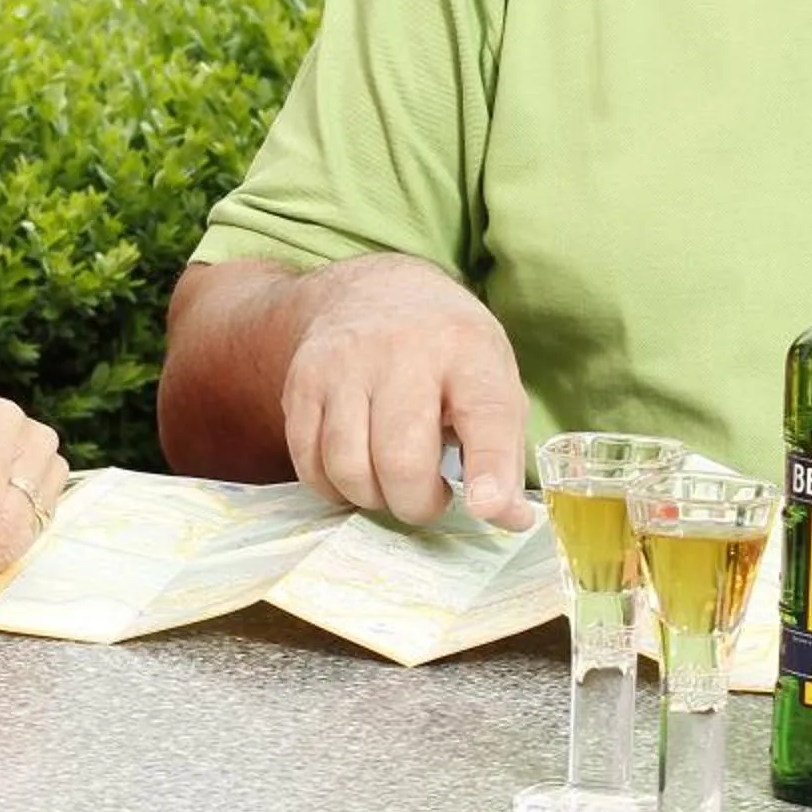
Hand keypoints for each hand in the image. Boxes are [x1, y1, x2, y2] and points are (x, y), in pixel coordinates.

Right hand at [281, 254, 534, 529]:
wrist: (374, 292)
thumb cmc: (447, 352)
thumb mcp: (493, 382)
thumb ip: (504, 454)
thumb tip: (510, 520)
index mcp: (468, 351)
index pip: (485, 413)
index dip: (489, 467)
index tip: (488, 507)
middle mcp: (403, 350)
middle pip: (401, 457)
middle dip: (417, 503)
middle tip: (431, 496)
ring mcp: (344, 364)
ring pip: (348, 467)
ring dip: (373, 498)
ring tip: (392, 481)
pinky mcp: (302, 381)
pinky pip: (309, 463)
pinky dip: (334, 487)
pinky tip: (357, 470)